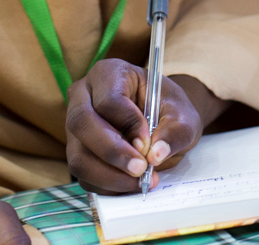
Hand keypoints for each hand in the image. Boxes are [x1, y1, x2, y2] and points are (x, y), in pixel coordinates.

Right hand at [66, 59, 211, 193]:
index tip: (148, 143)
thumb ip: (175, 132)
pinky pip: (83, 174)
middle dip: (112, 152)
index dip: (128, 124)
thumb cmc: (169, 110)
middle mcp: (84, 95)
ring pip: (78, 155)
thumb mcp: (183, 116)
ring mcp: (75, 124)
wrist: (163, 121)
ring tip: (140, 181)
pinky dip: (106, 185)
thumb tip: (156, 154)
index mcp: (110, 73)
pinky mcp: (76, 150)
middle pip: (82, 124)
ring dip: (109, 175)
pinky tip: (129, 185)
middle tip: (140, 170)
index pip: (109, 100)